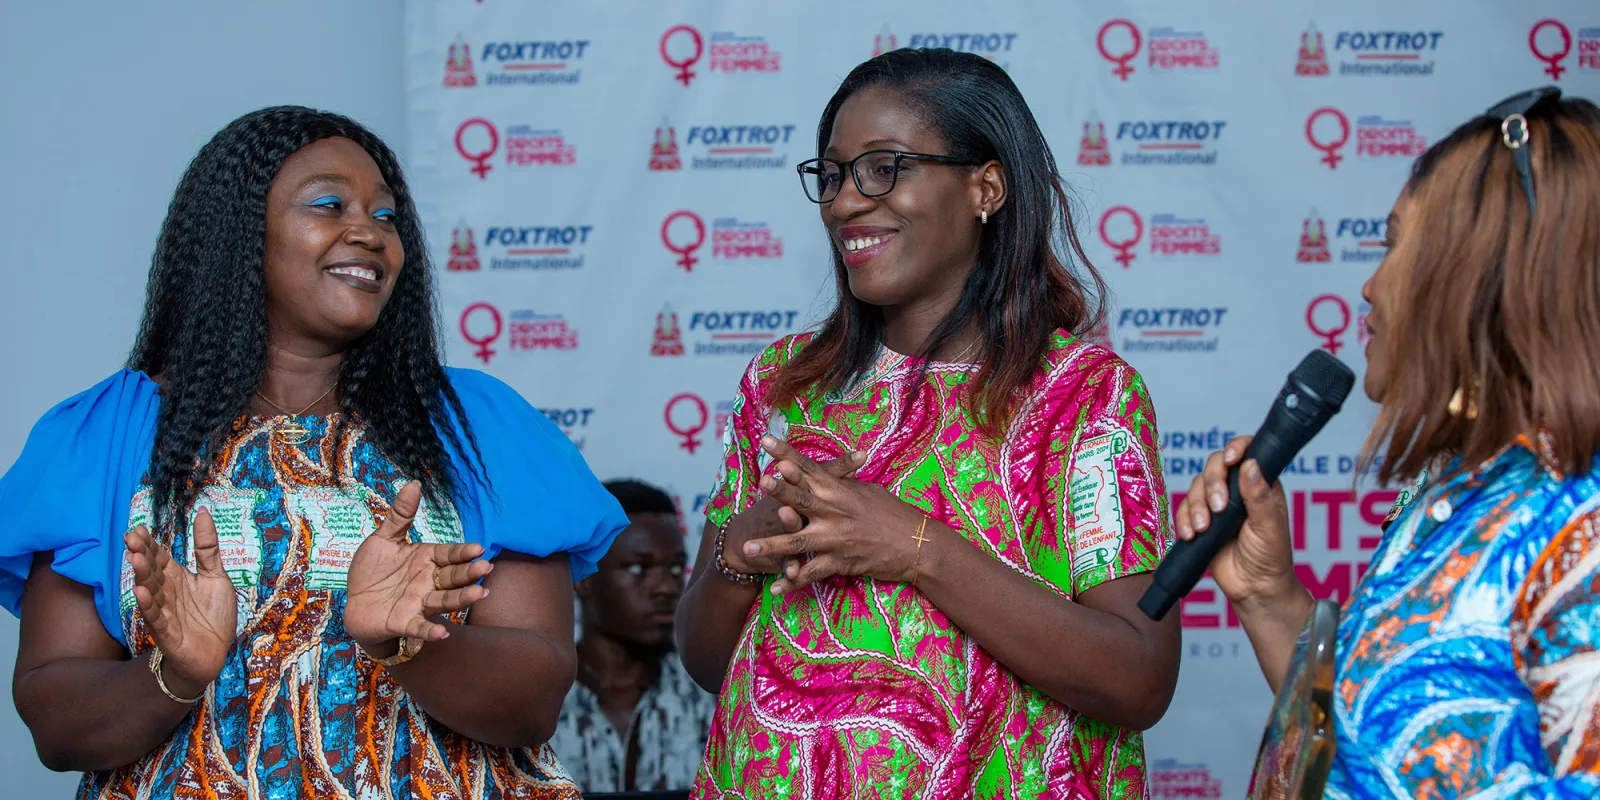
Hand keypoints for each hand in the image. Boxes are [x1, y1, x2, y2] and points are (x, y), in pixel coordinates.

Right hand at [125, 512, 237, 699]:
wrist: (214, 654)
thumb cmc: (213, 615)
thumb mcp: (215, 576)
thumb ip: (207, 548)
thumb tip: (204, 512)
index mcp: (177, 577)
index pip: (160, 557)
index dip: (150, 543)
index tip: (137, 528)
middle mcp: (167, 592)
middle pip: (152, 570)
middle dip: (142, 554)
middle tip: (131, 538)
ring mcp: (165, 612)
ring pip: (150, 591)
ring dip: (142, 576)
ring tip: (135, 558)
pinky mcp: (167, 633)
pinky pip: (156, 617)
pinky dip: (148, 605)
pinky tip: (140, 592)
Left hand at [344, 481, 492, 647]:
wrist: (353, 603)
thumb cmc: (372, 571)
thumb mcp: (383, 539)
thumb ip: (400, 515)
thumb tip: (414, 483)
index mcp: (426, 559)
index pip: (449, 554)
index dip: (463, 552)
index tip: (479, 548)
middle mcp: (428, 581)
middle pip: (453, 577)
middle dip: (470, 573)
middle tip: (486, 568)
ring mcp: (418, 602)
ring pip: (444, 600)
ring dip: (461, 599)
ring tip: (479, 594)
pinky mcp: (403, 622)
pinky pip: (419, 626)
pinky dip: (430, 630)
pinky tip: (442, 633)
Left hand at [743, 437, 921, 594]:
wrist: (917, 545)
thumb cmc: (894, 514)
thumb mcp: (869, 491)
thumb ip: (845, 482)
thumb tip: (833, 470)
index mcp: (840, 490)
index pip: (809, 467)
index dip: (787, 453)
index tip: (766, 441)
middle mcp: (835, 511)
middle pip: (801, 498)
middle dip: (779, 490)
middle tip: (759, 482)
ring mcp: (835, 538)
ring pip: (797, 541)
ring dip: (771, 545)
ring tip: (747, 548)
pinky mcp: (839, 562)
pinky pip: (811, 574)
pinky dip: (792, 582)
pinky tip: (775, 588)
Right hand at [1172, 436, 1298, 608]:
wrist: (1253, 589)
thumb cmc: (1271, 557)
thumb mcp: (1270, 526)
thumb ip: (1259, 496)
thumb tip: (1250, 464)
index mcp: (1260, 483)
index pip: (1247, 452)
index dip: (1235, 449)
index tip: (1230, 460)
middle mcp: (1237, 489)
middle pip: (1214, 465)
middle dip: (1212, 483)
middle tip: (1218, 508)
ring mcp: (1216, 504)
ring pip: (1195, 486)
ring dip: (1196, 506)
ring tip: (1204, 529)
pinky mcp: (1199, 520)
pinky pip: (1182, 509)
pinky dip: (1183, 520)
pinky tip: (1191, 535)